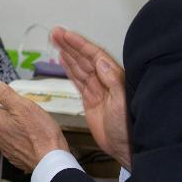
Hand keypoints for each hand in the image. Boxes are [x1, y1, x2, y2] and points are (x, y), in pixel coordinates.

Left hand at [0, 78, 68, 171]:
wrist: (51, 162)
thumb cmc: (41, 134)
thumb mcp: (23, 107)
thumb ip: (4, 94)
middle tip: (6, 96)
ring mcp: (5, 147)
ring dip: (2, 116)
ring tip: (17, 110)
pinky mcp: (14, 154)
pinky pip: (6, 138)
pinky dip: (10, 128)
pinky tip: (23, 128)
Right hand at [50, 26, 131, 168]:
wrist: (124, 149)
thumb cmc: (127, 128)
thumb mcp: (121, 103)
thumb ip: (112, 80)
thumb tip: (100, 61)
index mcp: (114, 78)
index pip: (94, 56)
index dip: (79, 44)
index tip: (66, 34)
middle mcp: (105, 81)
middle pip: (84, 58)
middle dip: (70, 45)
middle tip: (55, 33)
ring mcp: (97, 90)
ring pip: (79, 67)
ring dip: (68, 53)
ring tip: (55, 40)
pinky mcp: (90, 100)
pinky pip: (78, 80)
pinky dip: (70, 69)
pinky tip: (63, 60)